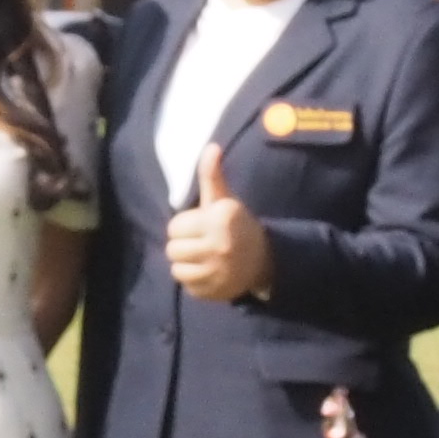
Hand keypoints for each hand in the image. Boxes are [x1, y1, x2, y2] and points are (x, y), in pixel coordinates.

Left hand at [163, 140, 268, 303]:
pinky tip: (209, 274)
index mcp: (219, 219)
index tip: (200, 228)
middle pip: (173, 250)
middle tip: (200, 245)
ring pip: (177, 270)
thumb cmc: (237, 226)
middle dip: (183, 247)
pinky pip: (188, 288)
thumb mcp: (225, 200)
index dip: (184, 228)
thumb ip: (212, 176)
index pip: (175, 228)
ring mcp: (218, 272)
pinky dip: (195, 282)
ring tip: (202, 259)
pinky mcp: (216, 291)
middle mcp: (219, 245)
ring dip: (186, 266)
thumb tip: (210, 146)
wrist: (265, 260)